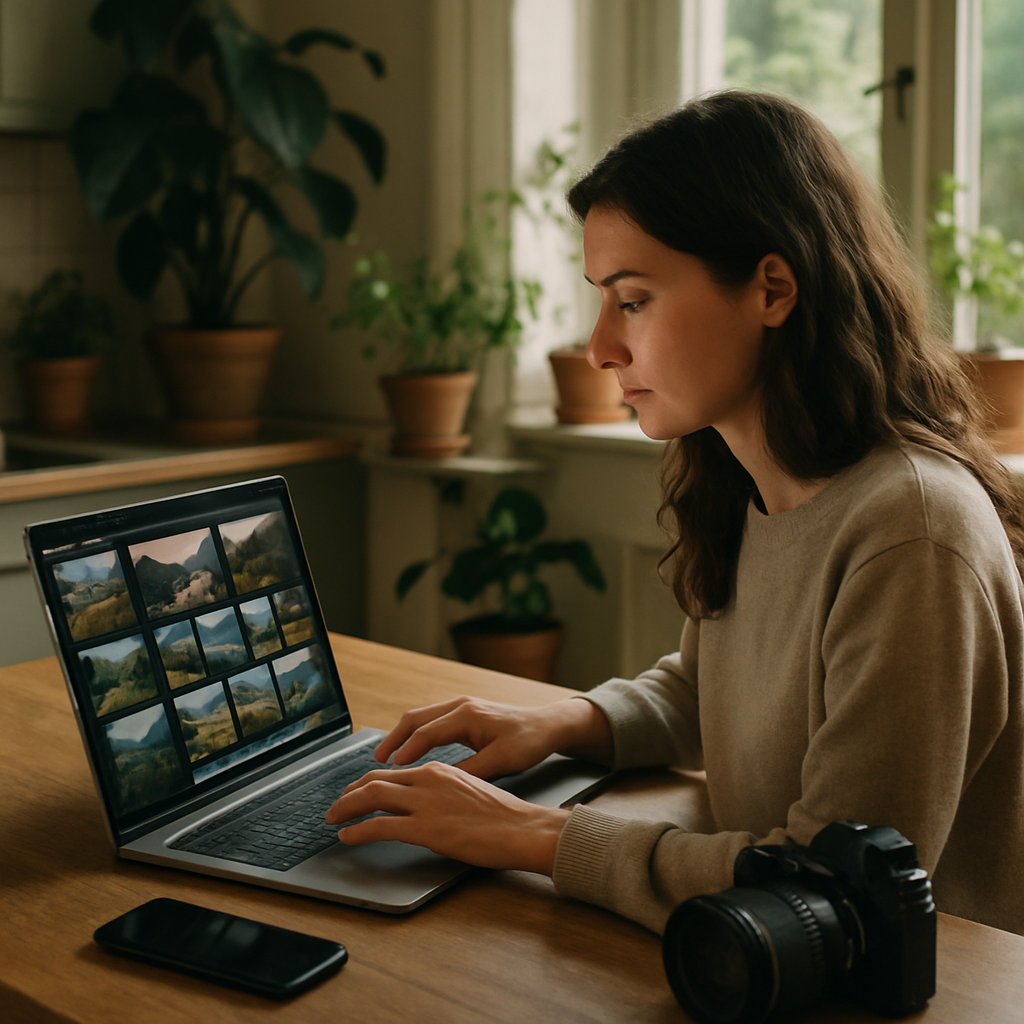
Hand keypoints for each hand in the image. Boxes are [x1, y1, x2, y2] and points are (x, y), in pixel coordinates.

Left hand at [324, 761, 569, 873]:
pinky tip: (348, 837)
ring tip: (333, 819)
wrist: (522, 828)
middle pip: (374, 779)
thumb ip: (444, 792)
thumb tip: (426, 805)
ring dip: (345, 808)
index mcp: (439, 770)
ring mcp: (425, 803)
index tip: (356, 793)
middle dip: (349, 793)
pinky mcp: (426, 828)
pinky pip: (380, 826)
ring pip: (371, 797)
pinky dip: (358, 830)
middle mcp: (428, 779)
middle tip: (336, 806)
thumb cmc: (504, 816)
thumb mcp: (470, 791)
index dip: (367, 783)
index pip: (392, 772)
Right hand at [373, 695, 612, 779]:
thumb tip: (441, 784)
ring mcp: (461, 706)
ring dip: (401, 735)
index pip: (426, 733)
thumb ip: (470, 772)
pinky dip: (415, 733)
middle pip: (415, 719)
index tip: (391, 770)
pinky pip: (431, 719)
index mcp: (467, 715)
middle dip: (393, 739)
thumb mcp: (502, 761)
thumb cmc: (529, 742)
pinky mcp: (464, 712)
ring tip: (385, 757)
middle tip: (375, 761)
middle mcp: (460, 705)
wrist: (549, 724)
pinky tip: (410, 750)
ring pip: (420, 716)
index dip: (406, 752)